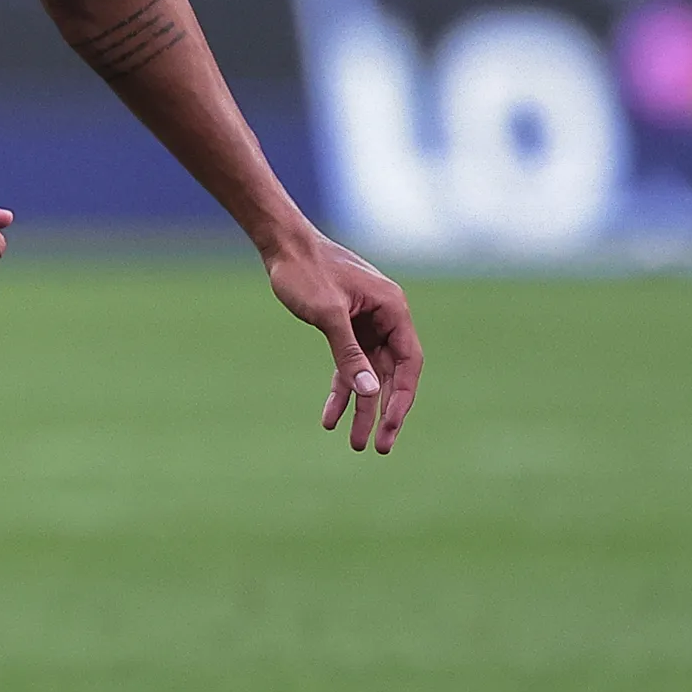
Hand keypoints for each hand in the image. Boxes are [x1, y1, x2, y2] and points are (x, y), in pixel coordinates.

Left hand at [263, 226, 420, 453]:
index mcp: (393, 308)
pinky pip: (349, 365)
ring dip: (361, 407)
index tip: (390, 426)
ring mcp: (367, 323)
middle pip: (392, 373)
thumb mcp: (328, 315)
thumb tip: (370, 393)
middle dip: (383, 411)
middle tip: (377, 447)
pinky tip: (330, 418)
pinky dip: (341, 390)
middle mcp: (386, 317)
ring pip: (369, 374)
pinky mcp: (346, 326)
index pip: (408, 362)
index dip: (402, 398)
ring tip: (354, 442)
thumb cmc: (306, 271)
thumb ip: (349, 354)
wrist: (282, 245)